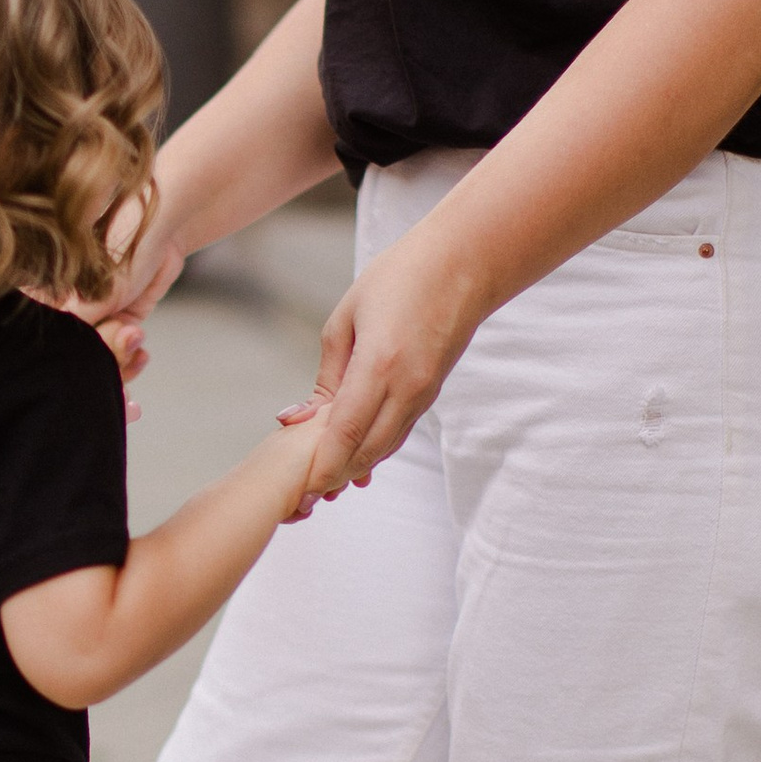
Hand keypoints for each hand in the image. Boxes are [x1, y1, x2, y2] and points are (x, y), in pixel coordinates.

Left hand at [301, 230, 484, 495]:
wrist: (462, 265)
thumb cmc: (398, 278)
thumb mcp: (346, 318)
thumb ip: (326, 375)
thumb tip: (299, 418)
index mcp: (379, 365)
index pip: (345, 431)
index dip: (321, 464)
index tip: (299, 486)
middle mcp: (406, 388)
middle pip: (366, 451)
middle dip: (334, 477)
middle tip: (304, 496)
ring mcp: (423, 394)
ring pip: (385, 447)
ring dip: (355, 468)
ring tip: (323, 483)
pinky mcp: (431, 394)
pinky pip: (399, 432)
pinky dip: (374, 449)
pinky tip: (353, 456)